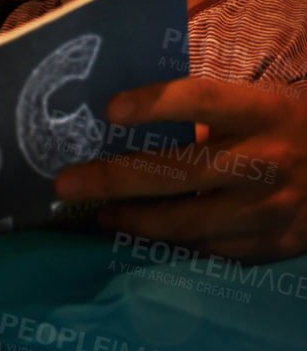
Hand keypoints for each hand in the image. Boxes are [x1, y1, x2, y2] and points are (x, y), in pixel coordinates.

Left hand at [55, 77, 306, 261]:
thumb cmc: (288, 130)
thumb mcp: (259, 106)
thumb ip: (206, 111)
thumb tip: (118, 116)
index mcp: (263, 112)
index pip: (203, 100)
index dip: (156, 103)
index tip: (109, 110)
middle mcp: (269, 160)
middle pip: (180, 171)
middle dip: (114, 179)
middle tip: (65, 183)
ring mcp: (273, 209)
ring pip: (188, 222)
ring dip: (134, 221)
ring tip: (100, 214)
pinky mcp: (273, 245)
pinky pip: (210, 250)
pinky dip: (171, 245)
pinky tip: (141, 237)